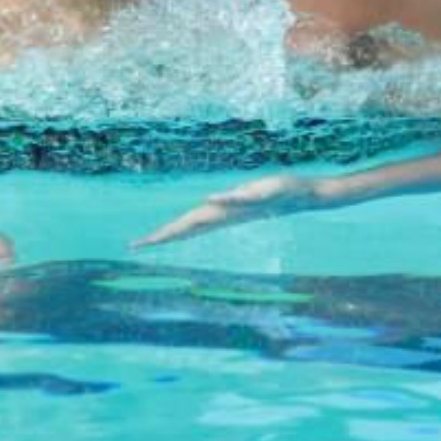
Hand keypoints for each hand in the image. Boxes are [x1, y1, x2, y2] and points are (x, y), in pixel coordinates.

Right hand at [136, 173, 334, 248]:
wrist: (303, 195)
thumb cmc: (276, 195)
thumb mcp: (248, 198)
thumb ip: (230, 201)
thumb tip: (206, 203)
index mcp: (221, 216)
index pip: (187, 226)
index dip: (164, 235)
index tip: (139, 244)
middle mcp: (226, 214)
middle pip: (189, 226)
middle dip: (163, 236)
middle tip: (137, 245)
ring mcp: (238, 207)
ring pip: (206, 218)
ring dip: (182, 226)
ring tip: (160, 235)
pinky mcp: (257, 196)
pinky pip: (236, 199)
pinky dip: (222, 201)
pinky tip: (208, 202)